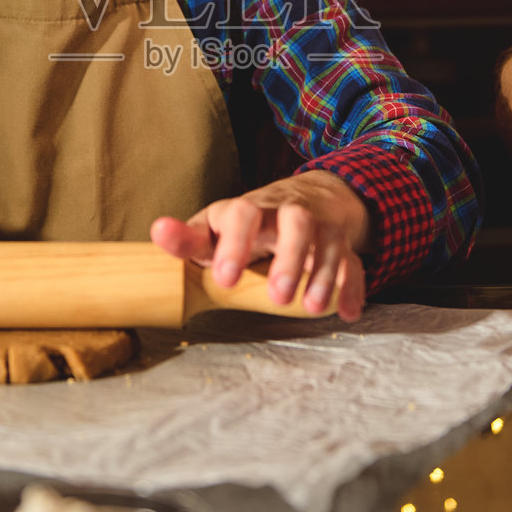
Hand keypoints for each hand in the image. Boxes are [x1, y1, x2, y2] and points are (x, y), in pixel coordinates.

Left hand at [149, 170, 367, 320]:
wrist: (304, 199)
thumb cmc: (247, 225)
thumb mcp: (216, 228)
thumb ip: (188, 238)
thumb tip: (158, 231)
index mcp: (251, 209)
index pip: (243, 214)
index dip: (235, 243)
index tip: (225, 279)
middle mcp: (288, 213)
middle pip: (296, 222)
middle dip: (289, 258)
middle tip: (277, 297)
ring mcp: (319, 227)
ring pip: (329, 241)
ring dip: (322, 274)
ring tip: (312, 308)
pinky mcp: (342, 245)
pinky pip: (353, 262)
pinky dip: (353, 287)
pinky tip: (348, 312)